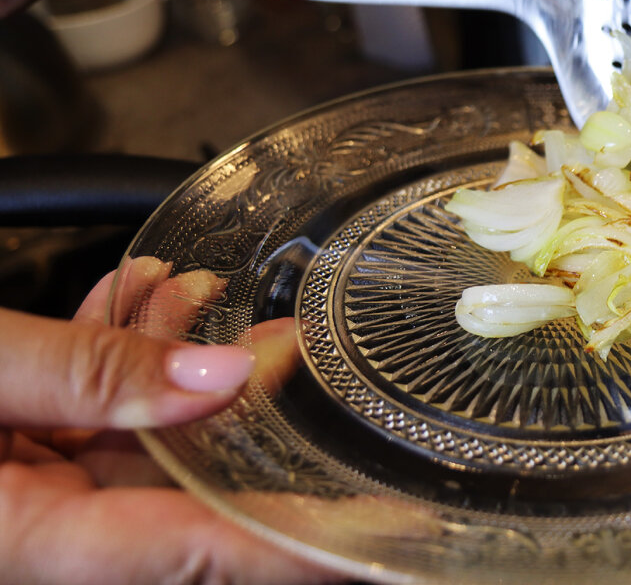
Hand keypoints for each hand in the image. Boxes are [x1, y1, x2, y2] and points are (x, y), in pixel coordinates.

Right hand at [0, 258, 341, 583]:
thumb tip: (222, 374)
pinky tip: (134, 295)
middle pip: (178, 487)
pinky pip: (86, 421)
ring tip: (193, 286)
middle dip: (234, 398)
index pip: (202, 553)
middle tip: (284, 340)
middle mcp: (39, 540)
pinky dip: (114, 356)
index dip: (298, 540)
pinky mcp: (11, 463)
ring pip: (136, 440)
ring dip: (169, 357)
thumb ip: (92, 373)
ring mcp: (25, 499)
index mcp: (28, 545)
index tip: (385, 520)